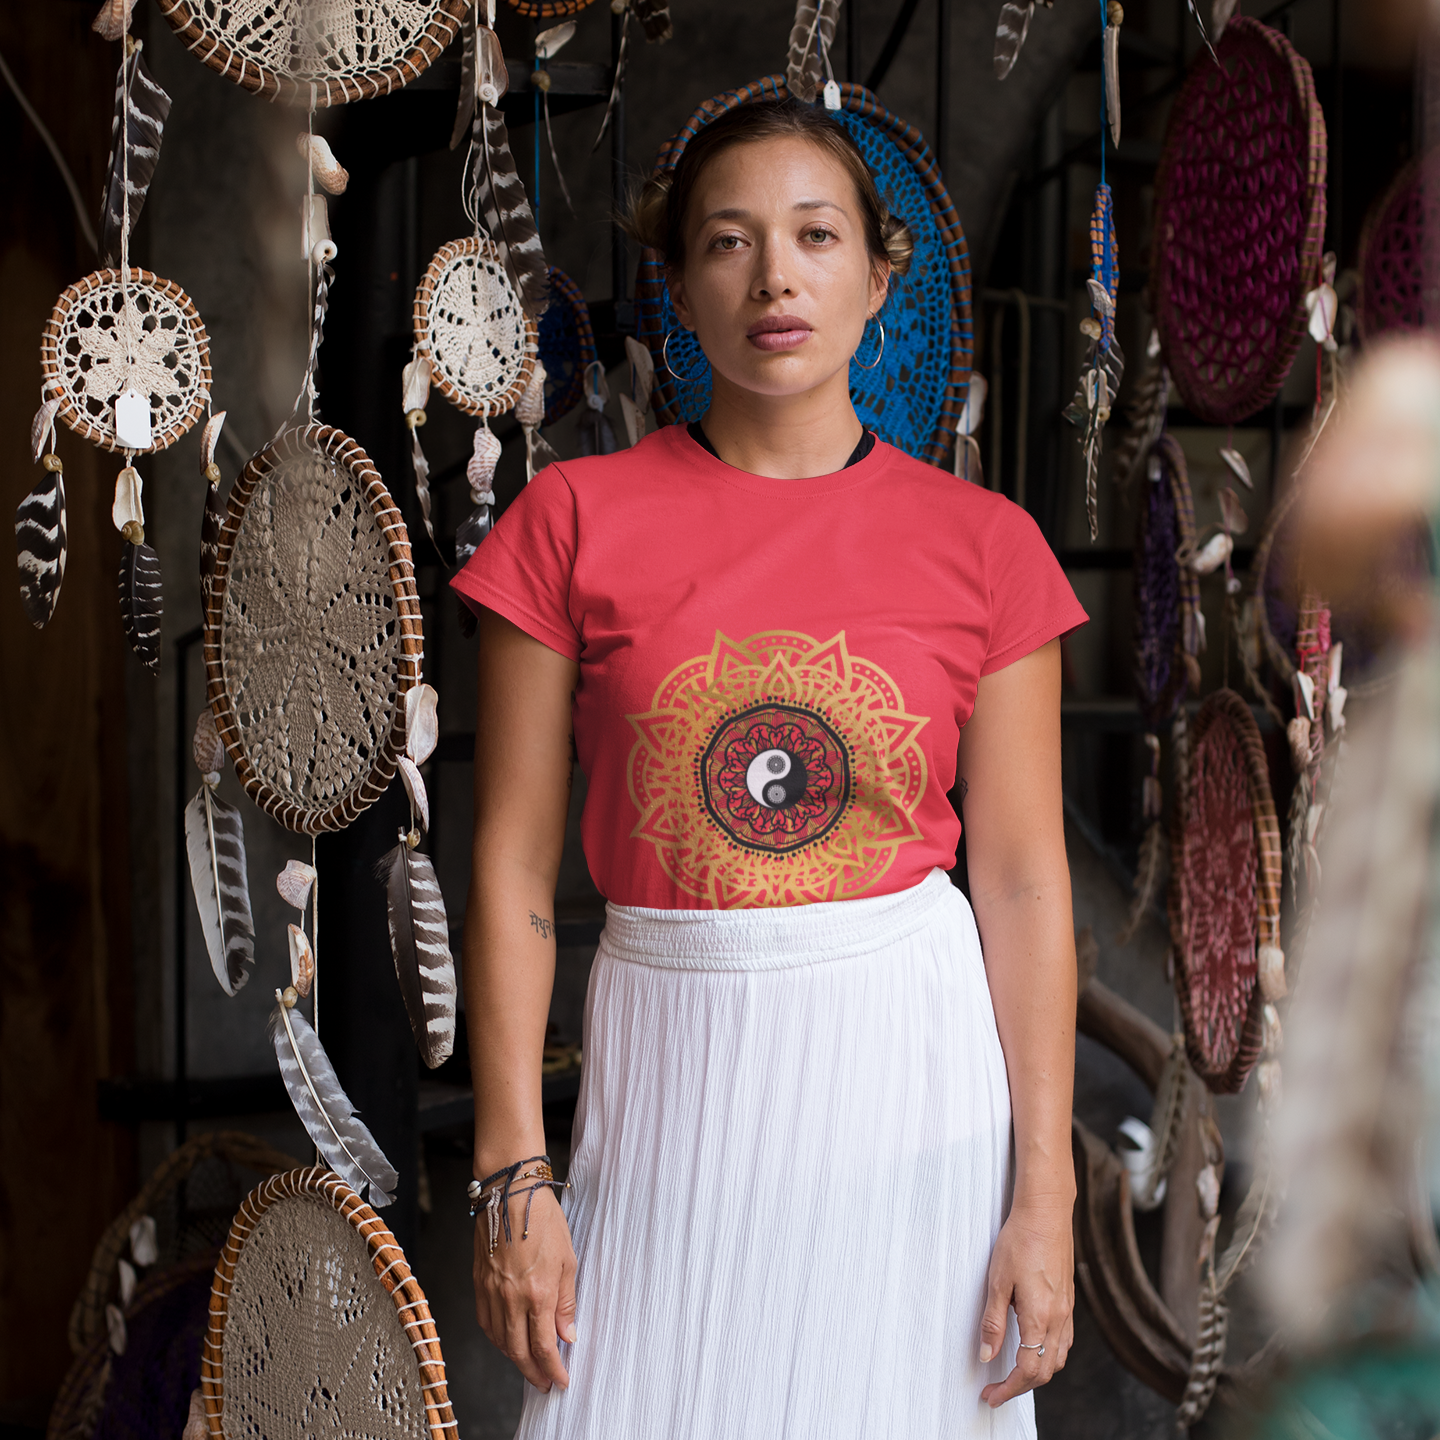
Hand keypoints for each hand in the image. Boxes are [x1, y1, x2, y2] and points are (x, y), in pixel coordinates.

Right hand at [473, 1186, 577, 1391]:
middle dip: (533, 1373)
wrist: (509, 1191)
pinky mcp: (479, 1283)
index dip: (553, 1369)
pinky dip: (497, 1338)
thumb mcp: (567, 1259)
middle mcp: (511, 1298)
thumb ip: (567, 1302)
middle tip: (544, 1383)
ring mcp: (491, 1292)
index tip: (561, 1380)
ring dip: (515, 1359)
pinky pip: (486, 1322)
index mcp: (538, 1292)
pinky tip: (506, 1339)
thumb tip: (567, 1334)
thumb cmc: (542, 1218)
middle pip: (519, 1351)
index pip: (544, 1346)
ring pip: (500, 1341)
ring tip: (529, 1365)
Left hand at [977, 1198, 1074, 1406]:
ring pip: (1058, 1359)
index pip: (1028, 1370)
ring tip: (1012, 1375)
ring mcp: (1067, 1311)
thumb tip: (986, 1356)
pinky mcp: (1069, 1301)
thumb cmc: (1020, 1241)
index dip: (1008, 1389)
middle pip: (1045, 1371)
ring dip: (1037, 1374)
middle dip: (1021, 1387)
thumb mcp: (997, 1281)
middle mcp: (1059, 1320)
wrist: (1046, 1213)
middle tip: (996, 1391)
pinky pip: (1064, 1342)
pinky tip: (1034, 1349)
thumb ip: (993, 1322)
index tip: (990, 1395)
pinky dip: (1049, 1356)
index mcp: (1040, 1318)